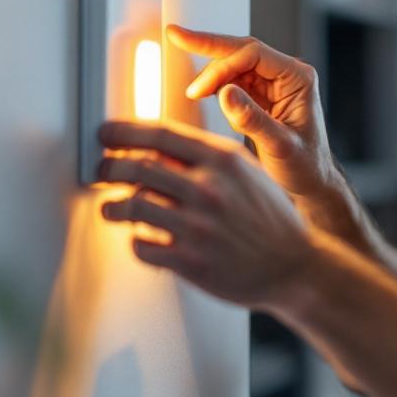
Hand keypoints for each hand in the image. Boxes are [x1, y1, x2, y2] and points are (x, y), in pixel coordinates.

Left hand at [96, 119, 313, 309]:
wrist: (294, 265)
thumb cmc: (270, 217)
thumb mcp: (247, 172)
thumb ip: (207, 158)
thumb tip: (159, 146)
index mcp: (223, 160)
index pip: (159, 134)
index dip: (123, 132)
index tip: (105, 135)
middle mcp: (208, 189)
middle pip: (136, 167)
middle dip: (108, 167)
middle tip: (102, 171)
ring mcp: (197, 226)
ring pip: (131, 205)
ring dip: (113, 205)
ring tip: (112, 206)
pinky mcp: (190, 261)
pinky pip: (141, 246)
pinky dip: (135, 241)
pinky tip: (141, 237)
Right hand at [168, 27, 359, 238]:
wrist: (311, 183)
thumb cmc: (305, 166)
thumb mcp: (280, 146)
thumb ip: (252, 120)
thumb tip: (224, 92)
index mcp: (298, 78)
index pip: (254, 54)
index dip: (222, 65)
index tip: (199, 89)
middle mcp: (286, 74)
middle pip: (241, 50)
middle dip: (208, 47)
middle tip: (175, 36)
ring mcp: (272, 83)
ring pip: (233, 63)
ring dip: (210, 72)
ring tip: (193, 92)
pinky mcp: (259, 94)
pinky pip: (232, 79)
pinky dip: (214, 83)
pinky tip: (201, 93)